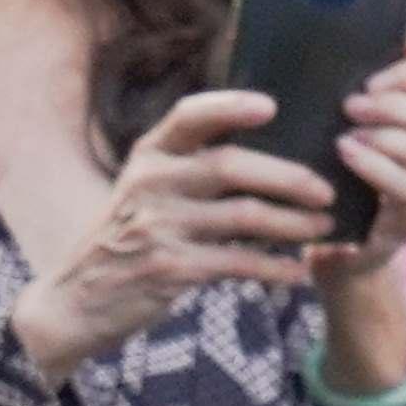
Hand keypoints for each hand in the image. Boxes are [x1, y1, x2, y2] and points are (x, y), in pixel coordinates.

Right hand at [6, 87, 331, 380]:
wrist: (79, 299)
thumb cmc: (131, 238)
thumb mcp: (149, 192)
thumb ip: (193, 170)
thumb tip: (274, 152)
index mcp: (149, 156)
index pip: (189, 116)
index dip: (230, 107)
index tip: (272, 106)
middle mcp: (150, 183)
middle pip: (230, 166)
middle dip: (287, 178)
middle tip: (326, 192)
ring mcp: (158, 225)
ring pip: (243, 216)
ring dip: (293, 224)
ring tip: (324, 229)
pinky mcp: (170, 268)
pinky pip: (238, 263)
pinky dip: (275, 268)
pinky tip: (298, 273)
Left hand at [317, 49, 405, 282]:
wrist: (334, 233)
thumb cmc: (347, 161)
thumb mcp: (363, 117)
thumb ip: (383, 85)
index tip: (375, 79)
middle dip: (401, 109)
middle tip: (353, 106)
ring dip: (390, 140)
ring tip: (347, 135)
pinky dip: (377, 168)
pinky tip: (347, 154)